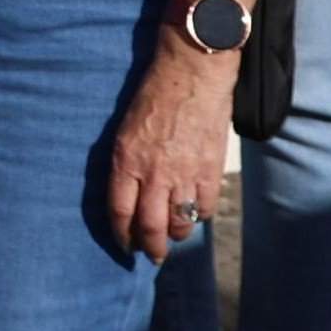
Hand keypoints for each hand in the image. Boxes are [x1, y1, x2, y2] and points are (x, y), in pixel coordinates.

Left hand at [104, 32, 235, 263]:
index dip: (121, 234)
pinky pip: (205, 208)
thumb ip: (127, 162)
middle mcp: (154, 173)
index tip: (123, 244)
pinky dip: (200, 216)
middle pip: (150, 227)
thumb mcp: (127, 128)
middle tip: (151, 256)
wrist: (192, 74)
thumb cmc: (154, 95)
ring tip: (172, 237)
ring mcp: (185, 174)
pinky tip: (195, 214)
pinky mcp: (211, 171)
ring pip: (180, 223)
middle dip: (150, 248)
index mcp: (126, 160)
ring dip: (175, 235)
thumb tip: (129, 192)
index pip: (119, 211)